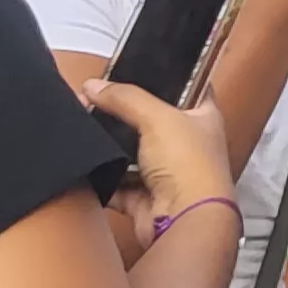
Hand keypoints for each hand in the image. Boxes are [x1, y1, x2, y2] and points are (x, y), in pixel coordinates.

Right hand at [86, 79, 233, 215]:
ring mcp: (167, 173)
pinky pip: (117, 184)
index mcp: (204, 117)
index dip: (168, 75)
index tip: (138, 66)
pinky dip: (102, 178)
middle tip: (94, 100)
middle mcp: (188, 144)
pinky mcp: (145, 198)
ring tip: (84, 127)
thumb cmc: (190, 166)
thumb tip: (93, 85)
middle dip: (124, 114)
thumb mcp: (158, 118)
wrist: (184, 221)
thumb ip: (126, 98)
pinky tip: (85, 164)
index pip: (190, 87)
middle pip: (151, 120)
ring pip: (131, 152)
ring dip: (110, 146)